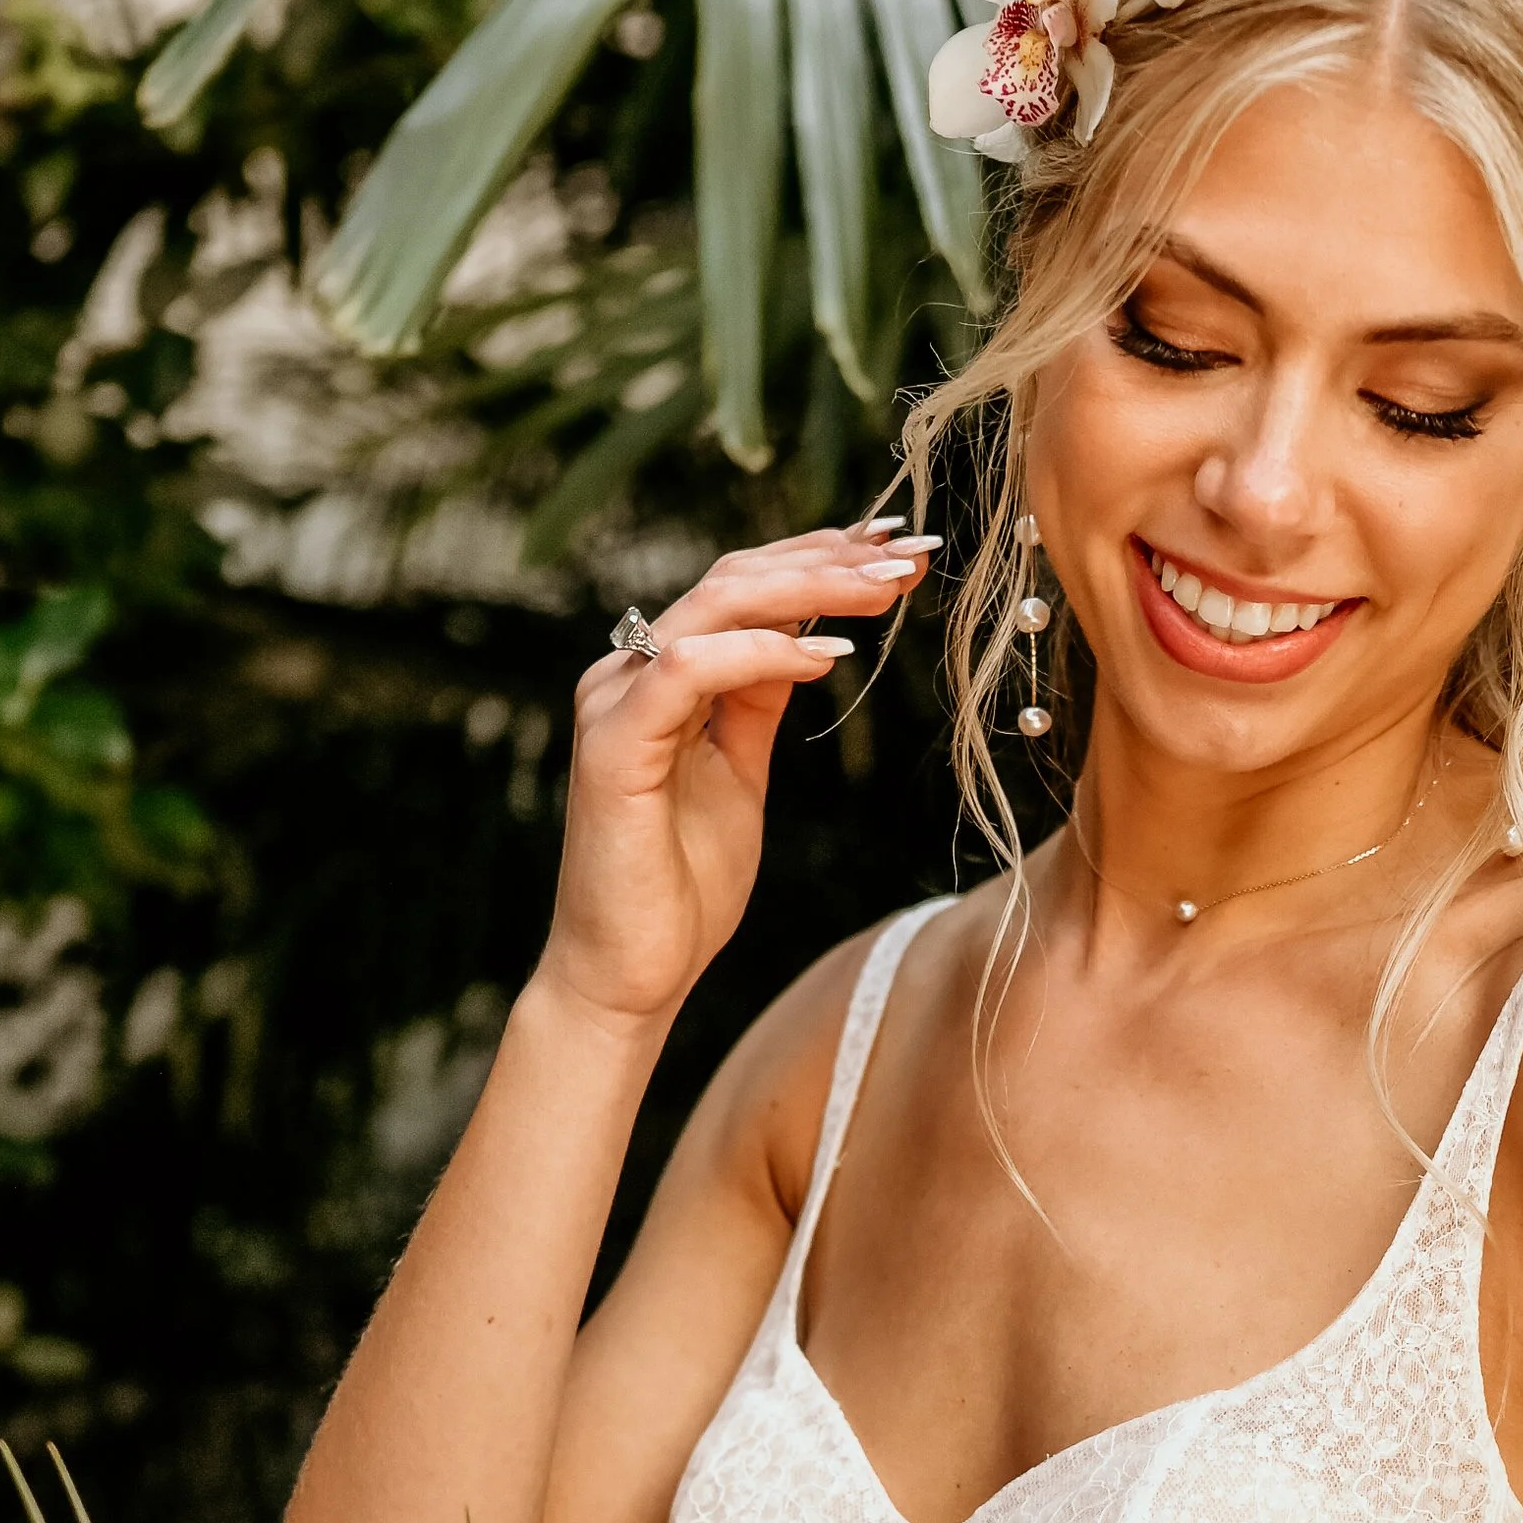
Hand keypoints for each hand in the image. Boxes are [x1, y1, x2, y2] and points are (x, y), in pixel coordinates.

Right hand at [539, 524, 933, 1033]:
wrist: (628, 974)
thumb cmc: (682, 884)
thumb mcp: (739, 770)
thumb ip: (758, 699)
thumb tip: (809, 636)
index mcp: (657, 675)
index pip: (742, 585)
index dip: (820, 556)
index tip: (901, 548)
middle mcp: (627, 673)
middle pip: (733, 579)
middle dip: (830, 560)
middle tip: (910, 556)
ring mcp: (614, 704)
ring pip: (715, 606)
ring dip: (809, 588)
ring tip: (886, 592)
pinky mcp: (612, 747)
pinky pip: (689, 670)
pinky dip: (762, 654)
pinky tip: (827, 656)